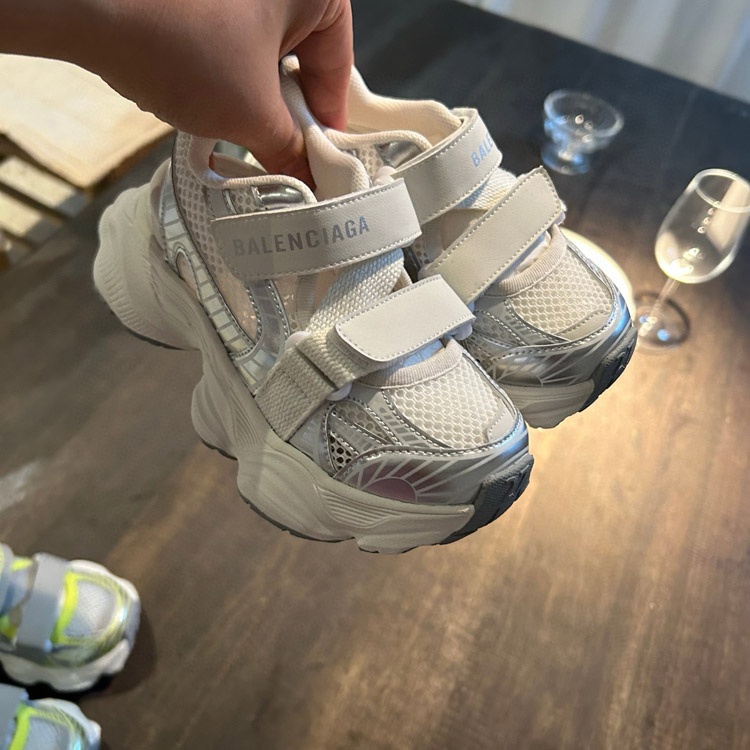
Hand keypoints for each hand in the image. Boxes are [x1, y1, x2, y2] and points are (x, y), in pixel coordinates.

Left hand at [1, 0, 353, 182]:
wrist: (85, 3)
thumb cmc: (183, 46)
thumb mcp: (251, 113)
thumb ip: (290, 151)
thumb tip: (312, 183)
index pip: (337, 68)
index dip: (326, 125)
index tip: (318, 164)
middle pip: (301, 58)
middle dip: (287, 111)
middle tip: (278, 155)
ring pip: (263, 49)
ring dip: (254, 96)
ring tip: (236, 130)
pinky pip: (229, 34)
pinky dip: (225, 71)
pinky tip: (206, 97)